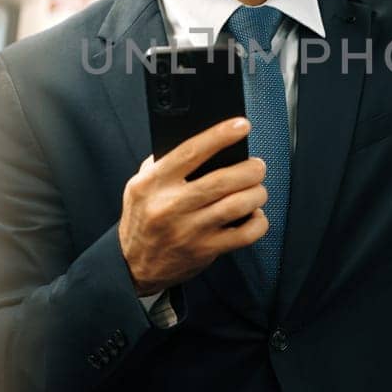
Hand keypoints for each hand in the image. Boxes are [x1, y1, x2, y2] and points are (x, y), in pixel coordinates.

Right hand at [118, 118, 269, 294]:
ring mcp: (189, 230)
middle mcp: (171, 206)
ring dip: (256, 193)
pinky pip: (244, 235)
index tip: (241, 126)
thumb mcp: (139, 185)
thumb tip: (202, 141)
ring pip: (236, 205)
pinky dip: (258, 222)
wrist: (133, 265)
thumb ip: (164, 163)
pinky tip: (254, 215)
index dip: (219, 135)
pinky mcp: (205, 250)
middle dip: (249, 169)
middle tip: (257, 166)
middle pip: (222, 180)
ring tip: (257, 189)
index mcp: (154, 183)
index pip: (191, 152)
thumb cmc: (142, 218)